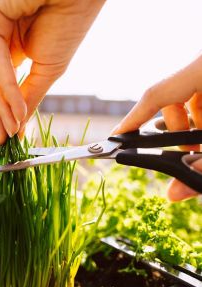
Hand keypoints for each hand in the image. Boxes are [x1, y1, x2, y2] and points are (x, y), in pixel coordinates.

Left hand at [0, 0, 105, 143]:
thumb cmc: (69, 25)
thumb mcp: (48, 70)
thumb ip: (30, 95)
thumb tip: (19, 122)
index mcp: (9, 47)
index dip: (3, 111)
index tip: (8, 136)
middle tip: (3, 140)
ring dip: (1, 105)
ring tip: (11, 129)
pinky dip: (7, 87)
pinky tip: (17, 110)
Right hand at [112, 54, 201, 200]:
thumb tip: (173, 196)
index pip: (155, 95)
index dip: (132, 119)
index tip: (115, 137)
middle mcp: (201, 68)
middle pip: (171, 101)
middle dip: (176, 131)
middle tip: (188, 153)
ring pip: (186, 101)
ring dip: (191, 127)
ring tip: (201, 143)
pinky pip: (198, 97)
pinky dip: (199, 118)